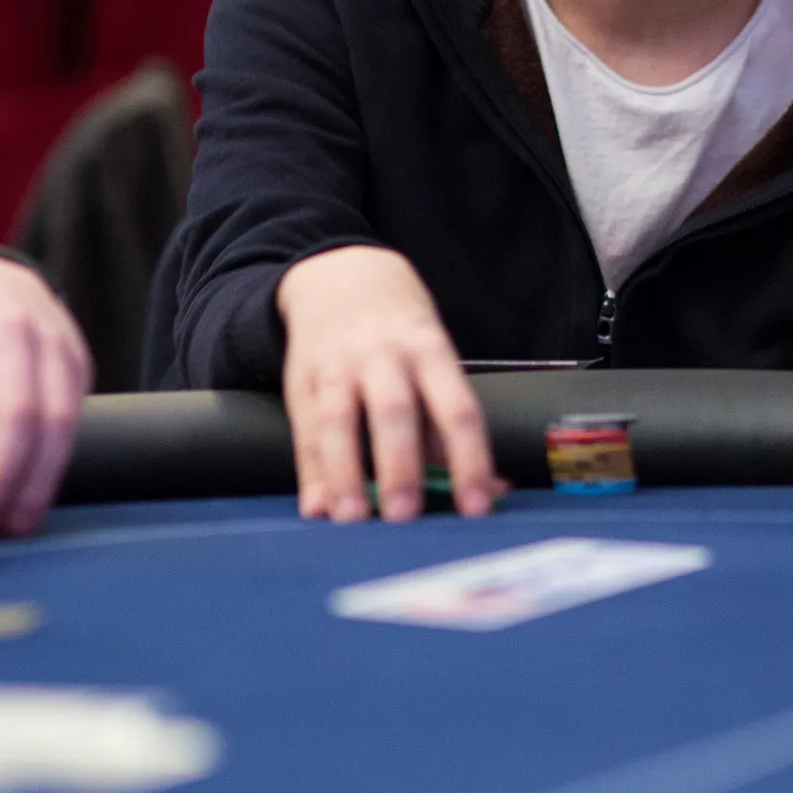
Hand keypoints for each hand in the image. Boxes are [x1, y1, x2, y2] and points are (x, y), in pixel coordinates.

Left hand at [0, 254, 90, 536]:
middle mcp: (9, 327)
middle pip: (16, 414)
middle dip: (1, 478)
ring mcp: (53, 342)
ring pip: (57, 423)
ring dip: (37, 483)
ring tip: (15, 523)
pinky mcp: (79, 360)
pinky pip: (74, 422)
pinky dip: (54, 466)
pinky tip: (34, 494)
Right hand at [277, 246, 496, 522]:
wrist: (339, 274)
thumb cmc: (400, 331)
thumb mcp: (434, 360)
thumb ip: (450, 426)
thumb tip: (493, 489)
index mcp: (428, 349)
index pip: (457, 408)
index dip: (470, 459)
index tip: (477, 506)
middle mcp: (382, 355)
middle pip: (394, 411)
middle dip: (400, 465)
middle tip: (405, 516)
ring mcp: (336, 366)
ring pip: (338, 420)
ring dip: (344, 473)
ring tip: (351, 519)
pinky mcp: (299, 379)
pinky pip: (304, 429)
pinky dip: (309, 472)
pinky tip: (316, 507)